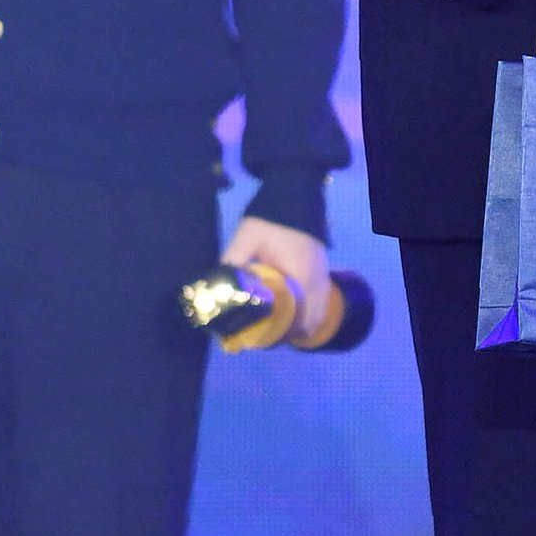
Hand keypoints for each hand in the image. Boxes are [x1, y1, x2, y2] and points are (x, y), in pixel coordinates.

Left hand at [221, 215, 331, 338]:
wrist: (294, 192)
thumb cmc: (270, 217)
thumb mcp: (246, 238)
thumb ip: (232, 261)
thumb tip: (212, 290)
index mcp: (301, 276)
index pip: (301, 318)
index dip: (285, 335)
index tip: (264, 343)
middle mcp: (317, 279)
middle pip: (312, 319)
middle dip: (292, 332)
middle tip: (266, 338)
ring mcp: (322, 272)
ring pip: (319, 309)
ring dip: (302, 322)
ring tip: (278, 329)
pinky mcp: (322, 267)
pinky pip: (321, 297)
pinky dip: (310, 309)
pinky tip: (293, 312)